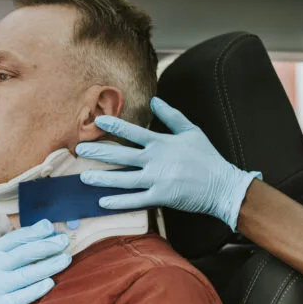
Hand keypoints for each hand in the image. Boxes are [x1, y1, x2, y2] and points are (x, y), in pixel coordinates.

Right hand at [0, 219, 70, 303]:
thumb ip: (5, 253)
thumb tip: (33, 241)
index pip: (16, 238)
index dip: (34, 231)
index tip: (51, 226)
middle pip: (24, 252)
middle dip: (47, 245)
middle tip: (65, 240)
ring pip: (26, 273)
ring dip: (48, 265)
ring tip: (66, 258)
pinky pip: (19, 297)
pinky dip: (35, 290)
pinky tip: (49, 283)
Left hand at [76, 97, 260, 230]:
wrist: (222, 185)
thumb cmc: (207, 157)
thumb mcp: (191, 131)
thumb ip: (171, 116)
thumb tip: (154, 101)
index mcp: (162, 143)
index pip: (134, 133)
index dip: (115, 127)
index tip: (98, 121)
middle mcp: (157, 161)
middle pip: (122, 156)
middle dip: (99, 153)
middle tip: (80, 150)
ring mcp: (158, 180)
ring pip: (124, 179)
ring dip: (102, 179)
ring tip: (84, 178)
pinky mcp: (161, 197)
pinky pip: (136, 201)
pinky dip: (119, 202)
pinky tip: (103, 202)